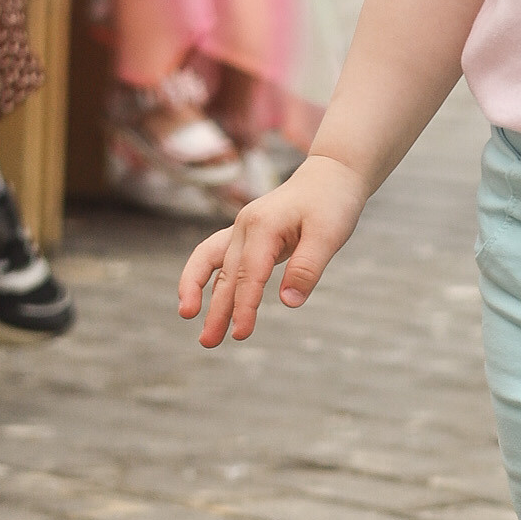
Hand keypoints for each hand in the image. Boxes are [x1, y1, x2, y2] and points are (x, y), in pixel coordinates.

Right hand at [178, 153, 367, 345]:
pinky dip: (205, 275)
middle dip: (216, 310)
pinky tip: (200, 297)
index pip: (249, 274)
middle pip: (227, 274)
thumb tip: (289, 303)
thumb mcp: (329, 235)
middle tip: (208, 343)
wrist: (330, 176)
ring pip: (215, 265)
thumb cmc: (332, 203)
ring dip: (201, 293)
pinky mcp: (246, 234)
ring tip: (188, 318)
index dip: (244, 306)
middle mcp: (245, 226)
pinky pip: (216, 255)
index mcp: (263, 226)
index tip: (241, 334)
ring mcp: (241, 228)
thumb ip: (307, 268)